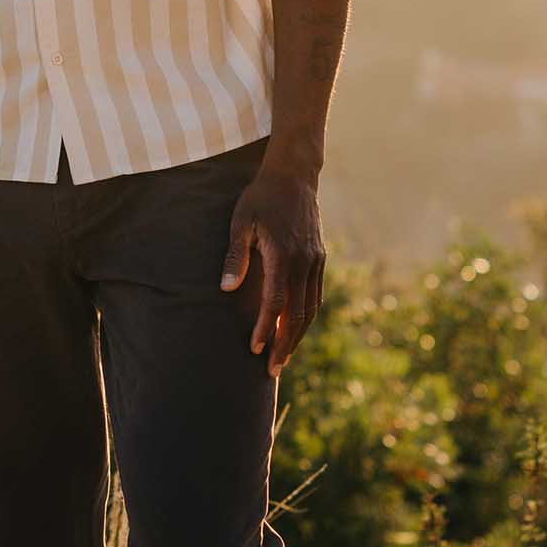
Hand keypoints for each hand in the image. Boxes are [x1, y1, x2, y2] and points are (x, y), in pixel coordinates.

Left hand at [219, 162, 325, 377]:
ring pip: (310, 309)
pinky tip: (294, 330)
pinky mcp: (319, 259)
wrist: (294, 176)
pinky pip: (315, 296)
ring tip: (283, 358)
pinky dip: (306, 317)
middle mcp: (304, 262)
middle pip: (298, 314)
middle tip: (272, 370)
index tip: (254, 348)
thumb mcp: (241, 222)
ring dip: (297, 336)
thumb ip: (235, 257)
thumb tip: (226, 289)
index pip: (276, 302)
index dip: (266, 328)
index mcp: (284, 254)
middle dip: (285, 344)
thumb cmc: (261, 198)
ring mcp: (315, 261)